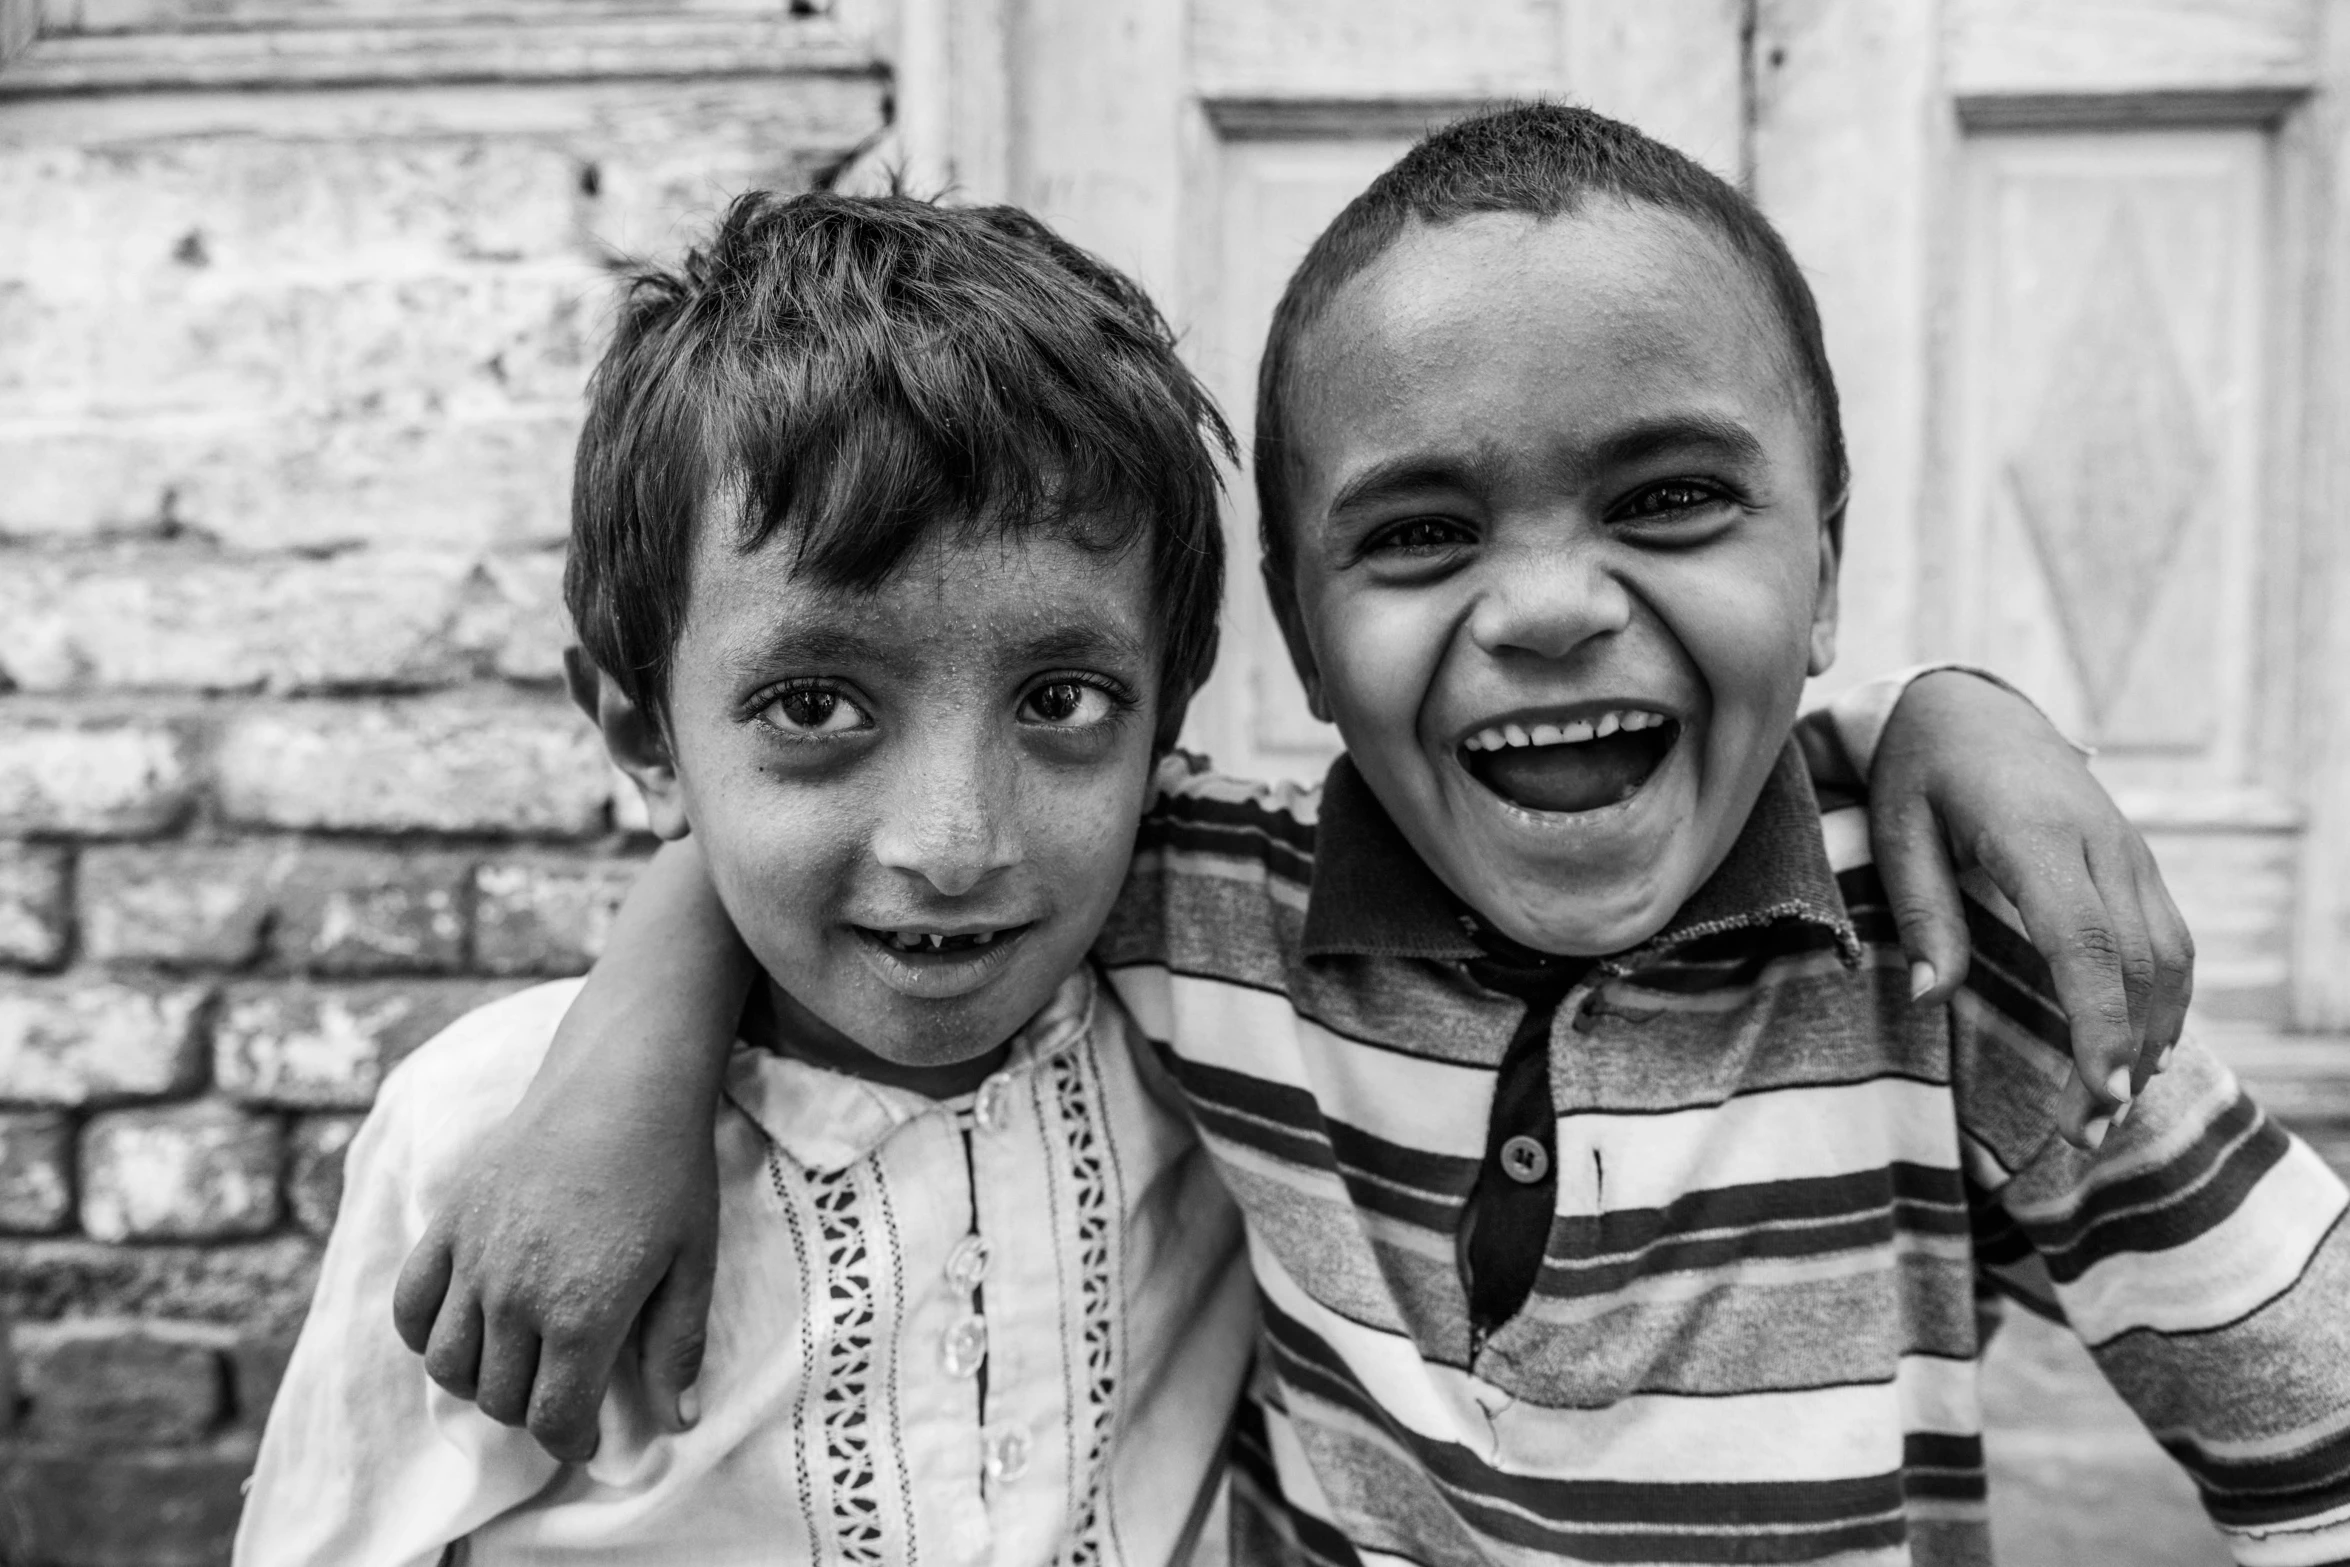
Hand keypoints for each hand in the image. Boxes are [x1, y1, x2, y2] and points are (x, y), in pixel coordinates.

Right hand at [392, 1070, 719, 1462]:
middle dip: (533, 1411)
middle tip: (561, 1394)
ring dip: (479, 1381)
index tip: (587, 1438)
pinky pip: (410, 1305)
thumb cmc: (669, 1171)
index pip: (554, 1418)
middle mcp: (514, 1296)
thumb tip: (677, 1419)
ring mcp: (473, 1258)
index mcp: (581, 1314)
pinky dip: (426, 1333)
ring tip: (516, 1364)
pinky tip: (463, 1328)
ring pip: (448, 1364)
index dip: (572, 1443)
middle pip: (500, 1397)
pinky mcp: (447, 1221)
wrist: (620, 1082)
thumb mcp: (694, 1262)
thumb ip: (678, 1344)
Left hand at [1870, 671, 2192, 1150]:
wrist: (1969, 706)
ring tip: (2106, 1106)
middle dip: (2121, 1055)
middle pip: (2136, 966)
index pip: (2085, 942)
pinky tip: (2139, 1050)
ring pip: (2168, 958)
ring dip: (2149, 1037)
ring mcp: (2130, 851)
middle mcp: (2102, 843)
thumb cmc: (1919, 771)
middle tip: (2085, 1133)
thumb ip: (1923, 912)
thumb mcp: (1897, 831)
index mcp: (2037, 835)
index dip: (2098, 1022)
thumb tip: (1934, 998)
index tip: (2097, 1092)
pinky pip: (2169, 939)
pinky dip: (2163, 1001)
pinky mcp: (2137, 861)